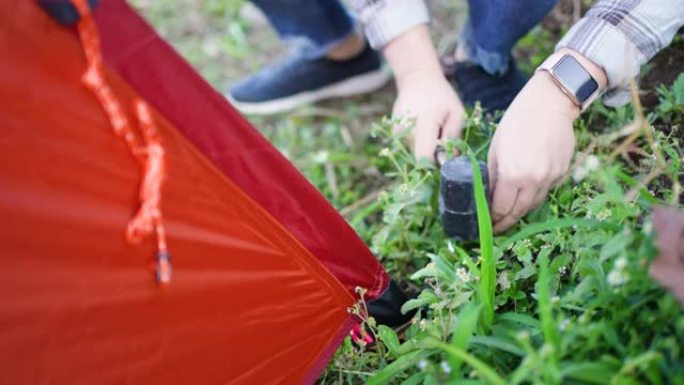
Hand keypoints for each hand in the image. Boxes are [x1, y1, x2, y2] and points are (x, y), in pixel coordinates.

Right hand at [381, 25, 463, 160]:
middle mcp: (406, 128)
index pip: (424, 157)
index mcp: (424, 122)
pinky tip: (422, 128)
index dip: (435, 164)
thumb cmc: (441, 96)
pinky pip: (409, 146)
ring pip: (413, 153)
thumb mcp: (456, 113)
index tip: (445, 158)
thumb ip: (454, 137)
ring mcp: (397, 131)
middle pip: (419, 157)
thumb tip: (449, 160)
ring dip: (425, 148)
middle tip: (441, 138)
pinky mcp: (393, 132)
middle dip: (432, 156)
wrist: (417, 80)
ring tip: (432, 130)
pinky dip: (418, 143)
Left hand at [487, 72, 580, 232]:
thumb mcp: (496, 149)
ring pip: (535, 204)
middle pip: (519, 212)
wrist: (549, 104)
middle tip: (497, 226)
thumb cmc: (516, 123)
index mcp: (513, 174)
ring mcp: (551, 177)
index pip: (502, 209)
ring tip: (510, 212)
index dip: (494, 221)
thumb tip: (488, 197)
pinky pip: (546, 190)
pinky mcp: (562, 172)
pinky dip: (535, 194)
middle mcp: (534, 180)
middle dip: (507, 222)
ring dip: (521, 210)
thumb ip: (493, 176)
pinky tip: (526, 190)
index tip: (487, 226)